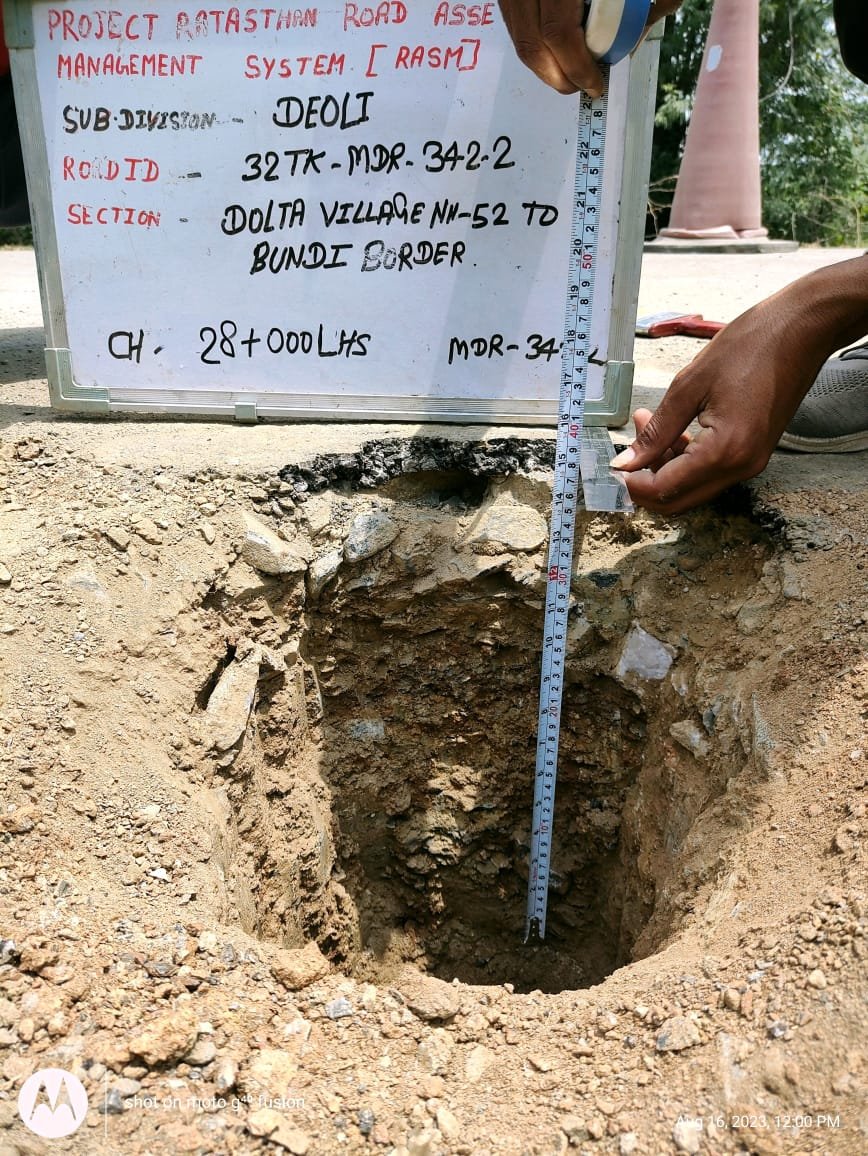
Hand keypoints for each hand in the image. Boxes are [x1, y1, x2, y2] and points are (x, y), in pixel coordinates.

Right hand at [497, 0, 682, 95]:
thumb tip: (657, 13)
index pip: (557, 31)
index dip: (576, 66)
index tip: (596, 82)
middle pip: (532, 43)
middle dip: (558, 75)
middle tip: (583, 84)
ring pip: (519, 36)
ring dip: (544, 63)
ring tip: (571, 70)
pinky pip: (515, 20)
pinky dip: (535, 40)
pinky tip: (556, 45)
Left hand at [610, 256, 867, 512]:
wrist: (801, 329)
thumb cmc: (749, 346)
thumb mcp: (689, 385)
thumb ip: (656, 431)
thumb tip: (626, 462)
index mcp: (725, 451)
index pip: (666, 488)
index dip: (633, 482)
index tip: (614, 462)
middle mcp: (741, 467)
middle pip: (679, 500)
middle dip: (646, 481)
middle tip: (627, 448)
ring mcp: (751, 463)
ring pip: (693, 487)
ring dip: (664, 466)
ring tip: (646, 422)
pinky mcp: (753, 452)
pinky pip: (710, 471)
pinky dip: (684, 458)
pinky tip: (671, 429)